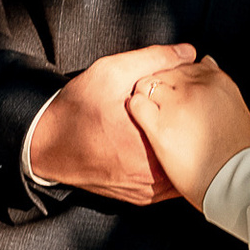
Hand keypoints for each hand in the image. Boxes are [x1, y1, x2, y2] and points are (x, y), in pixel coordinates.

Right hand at [27, 46, 198, 203]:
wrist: (48, 145)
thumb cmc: (77, 108)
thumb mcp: (111, 72)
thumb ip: (153, 59)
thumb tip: (189, 52)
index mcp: (149, 141)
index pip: (194, 124)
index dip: (202, 106)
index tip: (201, 95)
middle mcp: (151, 173)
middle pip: (193, 150)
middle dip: (198, 130)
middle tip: (199, 112)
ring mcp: (148, 190)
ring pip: (185, 170)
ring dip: (189, 151)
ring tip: (188, 129)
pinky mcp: (142, 197)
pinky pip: (172, 184)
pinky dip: (176, 166)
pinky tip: (172, 148)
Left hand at [128, 56, 249, 208]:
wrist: (232, 180)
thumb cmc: (237, 152)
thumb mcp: (233, 111)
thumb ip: (218, 84)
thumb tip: (207, 64)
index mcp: (217, 83)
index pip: (189, 66)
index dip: (180, 76)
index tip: (178, 88)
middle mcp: (196, 90)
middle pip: (167, 72)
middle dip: (163, 83)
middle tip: (165, 103)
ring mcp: (176, 106)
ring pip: (149, 84)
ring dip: (148, 94)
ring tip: (153, 112)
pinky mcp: (160, 126)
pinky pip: (138, 104)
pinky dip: (136, 109)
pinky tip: (142, 121)